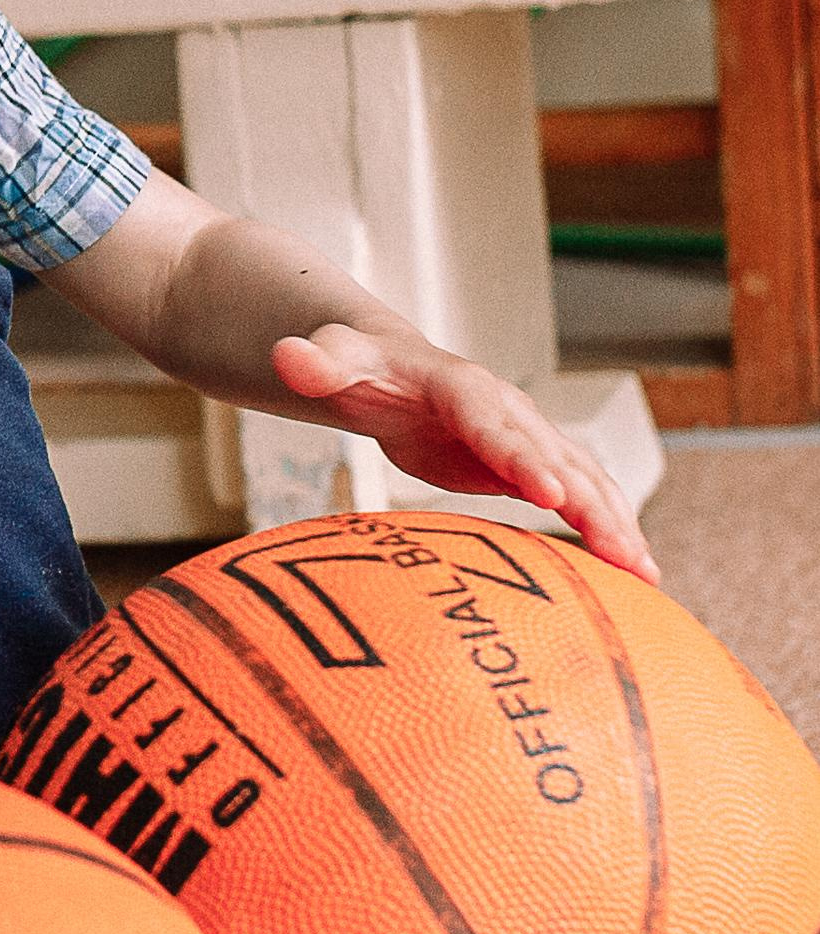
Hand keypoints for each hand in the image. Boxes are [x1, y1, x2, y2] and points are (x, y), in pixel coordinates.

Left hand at [272, 321, 657, 580]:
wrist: (382, 364)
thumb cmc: (357, 365)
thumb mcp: (334, 361)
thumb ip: (315, 363)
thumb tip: (285, 356)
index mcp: (462, 388)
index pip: (496, 423)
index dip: (524, 457)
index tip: (551, 495)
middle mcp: (505, 411)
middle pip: (557, 456)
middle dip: (593, 504)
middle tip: (627, 557)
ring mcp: (523, 437)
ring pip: (581, 478)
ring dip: (616, 522)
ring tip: (648, 576)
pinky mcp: (526, 465)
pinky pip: (576, 495)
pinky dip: (606, 529)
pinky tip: (633, 577)